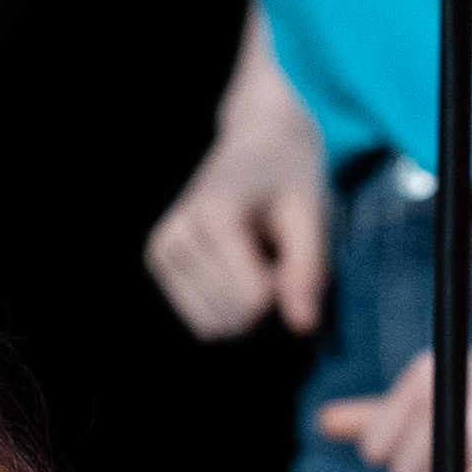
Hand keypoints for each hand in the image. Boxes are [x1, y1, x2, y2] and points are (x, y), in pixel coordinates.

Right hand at [147, 71, 333, 339]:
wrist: (258, 143)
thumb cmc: (289, 177)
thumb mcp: (312, 215)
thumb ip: (307, 271)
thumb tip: (303, 329)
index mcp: (214, 215)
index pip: (254, 300)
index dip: (287, 289)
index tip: (291, 249)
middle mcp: (177, 233)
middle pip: (235, 317)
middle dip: (267, 300)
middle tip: (275, 251)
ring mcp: (161, 250)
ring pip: (214, 325)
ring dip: (248, 307)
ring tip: (256, 257)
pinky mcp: (159, 262)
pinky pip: (200, 321)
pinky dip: (228, 306)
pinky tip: (236, 267)